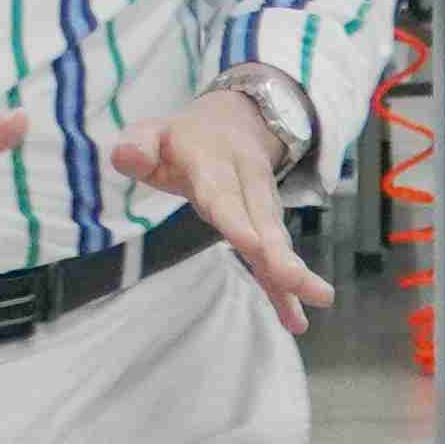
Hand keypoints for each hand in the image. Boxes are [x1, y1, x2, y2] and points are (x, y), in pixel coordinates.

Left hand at [102, 78, 333, 330]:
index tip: (250, 243)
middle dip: (279, 253)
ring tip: (318, 299)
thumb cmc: (184, 138)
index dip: (236, 218)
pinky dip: (285, 290)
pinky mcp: (266, 228)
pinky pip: (275, 260)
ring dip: (294, 272)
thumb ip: (138, 143)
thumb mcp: (153, 131)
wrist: (236, 121)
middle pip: (263, 221)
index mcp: (213, 164)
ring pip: (277, 241)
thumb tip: (126, 157)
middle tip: (295, 280)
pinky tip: (296, 322)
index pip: (223, 193)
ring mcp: (260, 206)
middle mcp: (245, 185)